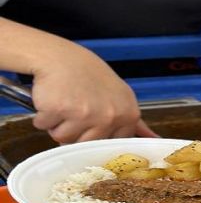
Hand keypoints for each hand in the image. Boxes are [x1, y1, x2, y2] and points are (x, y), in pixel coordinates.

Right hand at [30, 44, 157, 142]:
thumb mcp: (122, 96)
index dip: (98, 135)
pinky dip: (43, 116)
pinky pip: (45, 126)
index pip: (113, 144)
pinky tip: (52, 99)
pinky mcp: (60, 110)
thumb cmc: (90, 76)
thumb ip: (136, 123)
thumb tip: (156, 141)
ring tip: (65, 103)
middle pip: (85, 145)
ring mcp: (85, 114)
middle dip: (75, 131)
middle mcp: (110, 116)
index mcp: (128, 114)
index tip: (92, 124)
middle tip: (76, 110)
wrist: (62, 57)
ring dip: (58, 124)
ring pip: (63, 138)